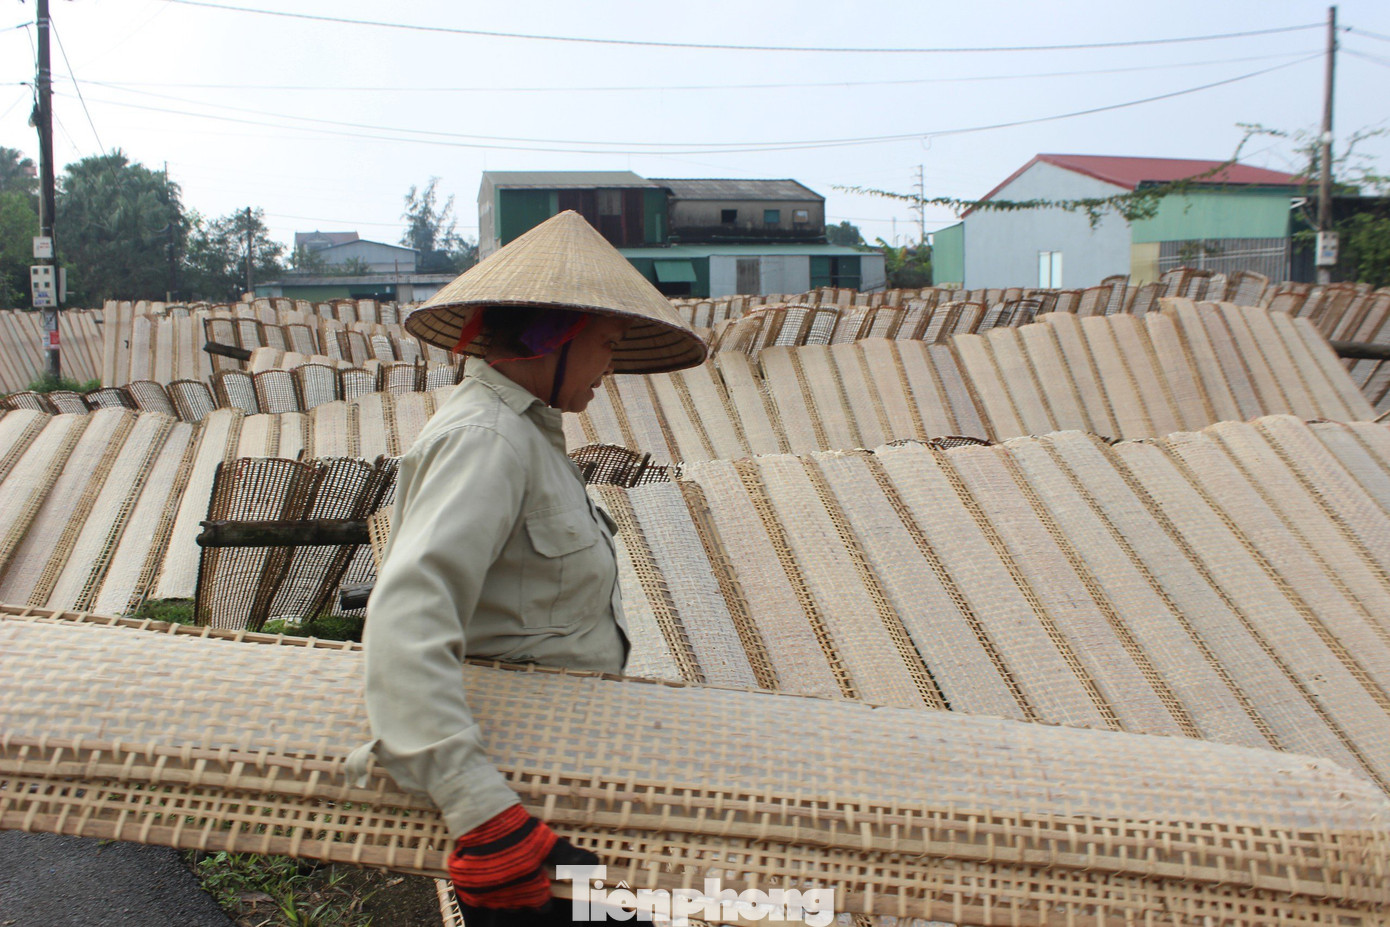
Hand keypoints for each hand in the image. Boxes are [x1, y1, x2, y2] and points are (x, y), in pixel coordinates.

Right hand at [449, 804, 599, 925]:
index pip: (541, 904)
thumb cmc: (519, 831)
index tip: (542, 891)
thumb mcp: (548, 842)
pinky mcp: (468, 889)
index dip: (543, 898)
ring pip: (499, 903)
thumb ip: (568, 857)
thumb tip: (594, 863)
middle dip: (523, 895)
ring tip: (505, 876)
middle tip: (522, 878)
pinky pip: (476, 902)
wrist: (485, 819)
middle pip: (519, 905)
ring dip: (504, 894)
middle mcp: (509, 896)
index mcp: (530, 887)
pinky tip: (485, 887)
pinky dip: (481, 898)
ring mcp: (487, 894)